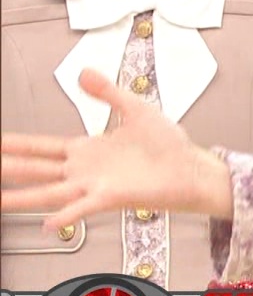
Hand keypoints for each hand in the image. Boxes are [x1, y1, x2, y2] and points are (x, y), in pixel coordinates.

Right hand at [0, 68, 233, 228]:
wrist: (191, 167)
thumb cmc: (168, 145)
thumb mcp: (135, 109)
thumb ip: (108, 92)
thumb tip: (83, 72)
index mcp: (87, 150)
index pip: (42, 147)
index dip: (16, 144)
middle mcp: (84, 171)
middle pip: (36, 169)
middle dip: (9, 167)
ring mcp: (95, 185)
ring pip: (49, 192)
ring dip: (22, 197)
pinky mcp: (112, 197)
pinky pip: (84, 208)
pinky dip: (67, 215)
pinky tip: (49, 223)